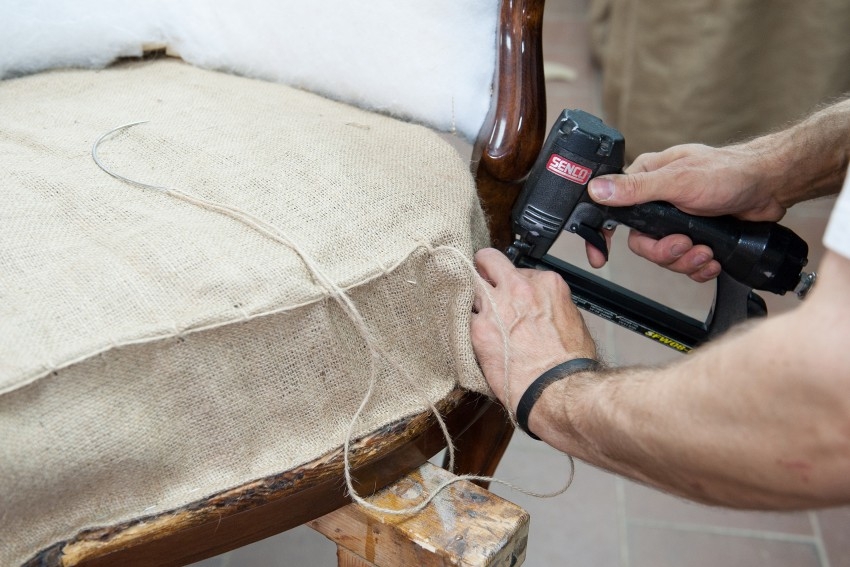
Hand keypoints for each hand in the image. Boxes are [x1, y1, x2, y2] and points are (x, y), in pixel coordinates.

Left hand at [470, 248, 596, 412]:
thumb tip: (539, 309)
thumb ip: (549, 306)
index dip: (512, 284)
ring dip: (473, 300)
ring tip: (478, 315)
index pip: (519, 270)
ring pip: (471, 287)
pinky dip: (466, 325)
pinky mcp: (479, 329)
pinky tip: (471, 335)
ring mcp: (496, 306)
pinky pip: (463, 318)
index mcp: (546, 284)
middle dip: (484, 270)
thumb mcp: (572, 321)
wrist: (558, 389)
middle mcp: (519, 289)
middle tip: (481, 282)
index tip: (509, 294)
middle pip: (489, 261)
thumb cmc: (570, 364)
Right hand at [584, 143, 787, 281]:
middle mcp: (657, 200)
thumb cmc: (728, 173)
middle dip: (663, 252)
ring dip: (685, 260)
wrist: (770, 186)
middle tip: (683, 246)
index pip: (612, 209)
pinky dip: (698, 266)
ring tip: (705, 252)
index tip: (600, 257)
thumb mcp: (677, 181)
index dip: (602, 235)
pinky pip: (684, 262)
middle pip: (641, 242)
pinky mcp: (695, 235)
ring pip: (664, 255)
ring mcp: (676, 220)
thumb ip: (636, 188)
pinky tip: (712, 258)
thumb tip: (597, 189)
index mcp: (645, 179)